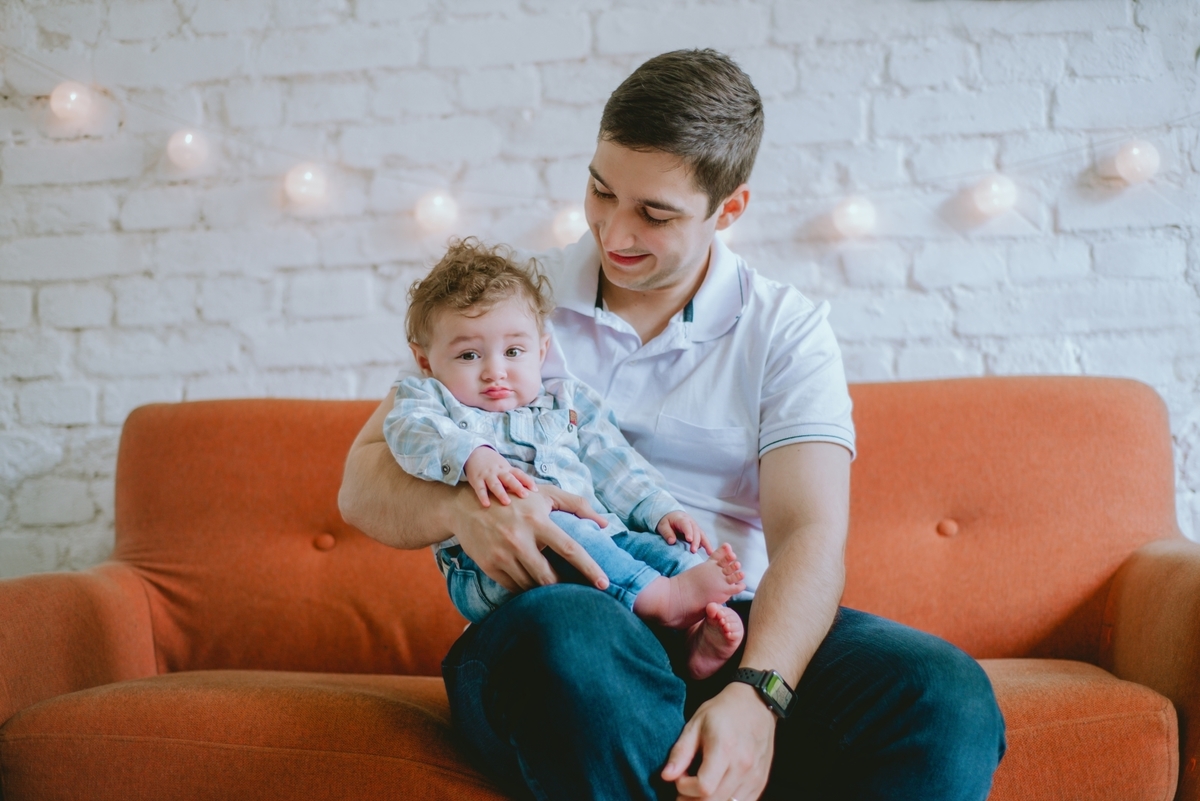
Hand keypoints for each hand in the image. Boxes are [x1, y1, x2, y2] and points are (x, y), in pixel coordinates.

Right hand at [453, 483, 609, 593]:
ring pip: (532, 586)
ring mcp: (502, 555)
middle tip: (577, 592)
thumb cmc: (514, 498)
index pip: (570, 549)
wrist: (465, 506)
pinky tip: (535, 587)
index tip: (604, 583)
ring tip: (556, 590)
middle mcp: (519, 539)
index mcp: (537, 521)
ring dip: (546, 591)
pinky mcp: (490, 566)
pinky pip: (515, 588)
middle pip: (550, 577)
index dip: (589, 568)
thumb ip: (576, 504)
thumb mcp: (544, 493)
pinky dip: (527, 590)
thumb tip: (605, 523)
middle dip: (565, 588)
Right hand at [464, 446, 537, 506]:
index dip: (527, 481)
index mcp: (506, 468)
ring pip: (495, 484)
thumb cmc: (493, 464)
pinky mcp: (476, 480)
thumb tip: (528, 490)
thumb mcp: (504, 467)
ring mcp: (487, 475)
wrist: (474, 452)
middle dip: (517, 487)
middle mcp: (498, 471)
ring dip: (501, 493)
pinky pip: (480, 489)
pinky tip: (486, 504)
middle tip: (525, 495)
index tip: (535, 489)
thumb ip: (513, 477)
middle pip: (509, 479)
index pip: (519, 474)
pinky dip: (483, 497)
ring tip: (507, 502)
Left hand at [657, 511, 712, 553]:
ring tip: (709, 553)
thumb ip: (667, 533)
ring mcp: (695, 528)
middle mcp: (691, 523)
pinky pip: (703, 539)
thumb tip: (672, 541)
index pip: (686, 525)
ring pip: (702, 535)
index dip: (689, 532)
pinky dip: (707, 545)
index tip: (689, 540)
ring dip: (706, 543)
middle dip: (696, 541)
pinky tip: (709, 552)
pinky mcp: (698, 533)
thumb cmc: (667, 522)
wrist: (673, 516)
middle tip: (693, 551)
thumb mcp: (663, 525)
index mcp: (682, 519)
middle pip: (696, 531)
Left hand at [661, 682, 775, 800]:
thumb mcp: (695, 724)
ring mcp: (754, 776)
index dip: (685, 788)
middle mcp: (743, 765)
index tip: (680, 778)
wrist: (755, 704)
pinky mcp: (760, 781)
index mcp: (724, 749)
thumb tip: (666, 776)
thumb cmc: (722, 712)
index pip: (704, 787)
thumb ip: (681, 752)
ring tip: (699, 791)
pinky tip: (716, 791)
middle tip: (683, 792)